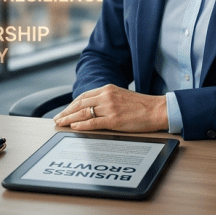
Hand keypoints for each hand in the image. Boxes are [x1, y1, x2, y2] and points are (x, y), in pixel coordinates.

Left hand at [53, 84, 167, 132]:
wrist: (157, 110)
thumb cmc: (142, 105)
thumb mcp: (121, 96)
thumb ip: (107, 99)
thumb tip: (93, 108)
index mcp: (108, 89)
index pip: (84, 96)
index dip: (71, 104)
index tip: (64, 111)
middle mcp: (107, 96)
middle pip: (80, 104)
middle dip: (66, 112)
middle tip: (57, 119)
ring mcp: (110, 108)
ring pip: (83, 113)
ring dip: (69, 118)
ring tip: (61, 123)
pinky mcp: (114, 120)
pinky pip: (93, 123)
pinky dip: (81, 125)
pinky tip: (74, 127)